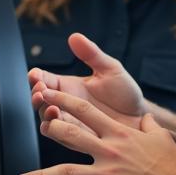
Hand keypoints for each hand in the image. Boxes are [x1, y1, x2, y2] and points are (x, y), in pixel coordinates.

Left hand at [18, 88, 175, 174]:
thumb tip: (144, 120)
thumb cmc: (171, 165)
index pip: (85, 111)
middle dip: (49, 128)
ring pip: (65, 172)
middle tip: (34, 125)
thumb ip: (147, 127)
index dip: (63, 101)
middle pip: (69, 134)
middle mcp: (108, 150)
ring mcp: (105, 173)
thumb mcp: (159, 137)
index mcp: (118, 133)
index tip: (47, 95)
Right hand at [30, 33, 144, 130]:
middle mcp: (66, 104)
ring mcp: (70, 122)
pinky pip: (60, 136)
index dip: (36, 77)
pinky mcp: (78, 138)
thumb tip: (74, 36)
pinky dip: (55, 131)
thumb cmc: (125, 92)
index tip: (35, 74)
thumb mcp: (110, 69)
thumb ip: (92, 54)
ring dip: (44, 113)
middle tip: (40, 92)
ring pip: (46, 120)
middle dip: (37, 96)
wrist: (140, 118)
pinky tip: (58, 124)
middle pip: (40, 101)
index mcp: (69, 86)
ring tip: (51, 108)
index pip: (45, 80)